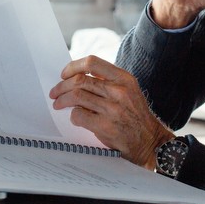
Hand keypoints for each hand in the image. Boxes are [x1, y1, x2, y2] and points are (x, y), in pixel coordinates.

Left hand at [49, 55, 173, 167]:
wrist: (149, 141)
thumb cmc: (135, 115)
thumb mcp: (128, 90)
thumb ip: (107, 81)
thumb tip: (77, 76)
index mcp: (124, 78)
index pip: (92, 62)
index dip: (73, 66)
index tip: (64, 74)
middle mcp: (119, 91)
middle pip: (79, 80)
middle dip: (62, 86)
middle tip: (55, 92)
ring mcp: (112, 109)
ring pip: (76, 96)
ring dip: (62, 100)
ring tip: (58, 104)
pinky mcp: (105, 126)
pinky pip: (79, 115)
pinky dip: (72, 116)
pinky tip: (74, 118)